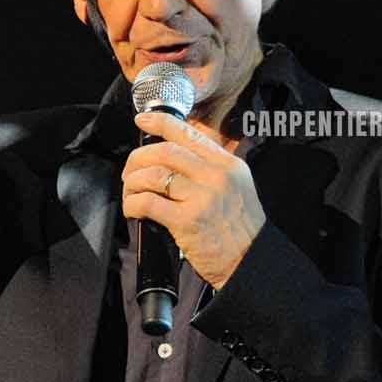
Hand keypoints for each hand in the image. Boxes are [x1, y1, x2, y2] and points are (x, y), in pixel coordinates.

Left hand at [122, 113, 266, 286]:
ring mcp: (201, 198)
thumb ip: (209, 168)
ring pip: (151, 176)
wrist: (251, 262)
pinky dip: (132, 204)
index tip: (142, 119)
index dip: (159, 123)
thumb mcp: (236, 186)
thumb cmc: (239, 228)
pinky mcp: (187, 220)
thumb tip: (174, 152)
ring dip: (132, 183)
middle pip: (163, 152)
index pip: (188, 133)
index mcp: (227, 164)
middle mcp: (215, 176)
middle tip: (130, 172)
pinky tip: (133, 210)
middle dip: (137, 159)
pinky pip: (147, 203)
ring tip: (131, 193)